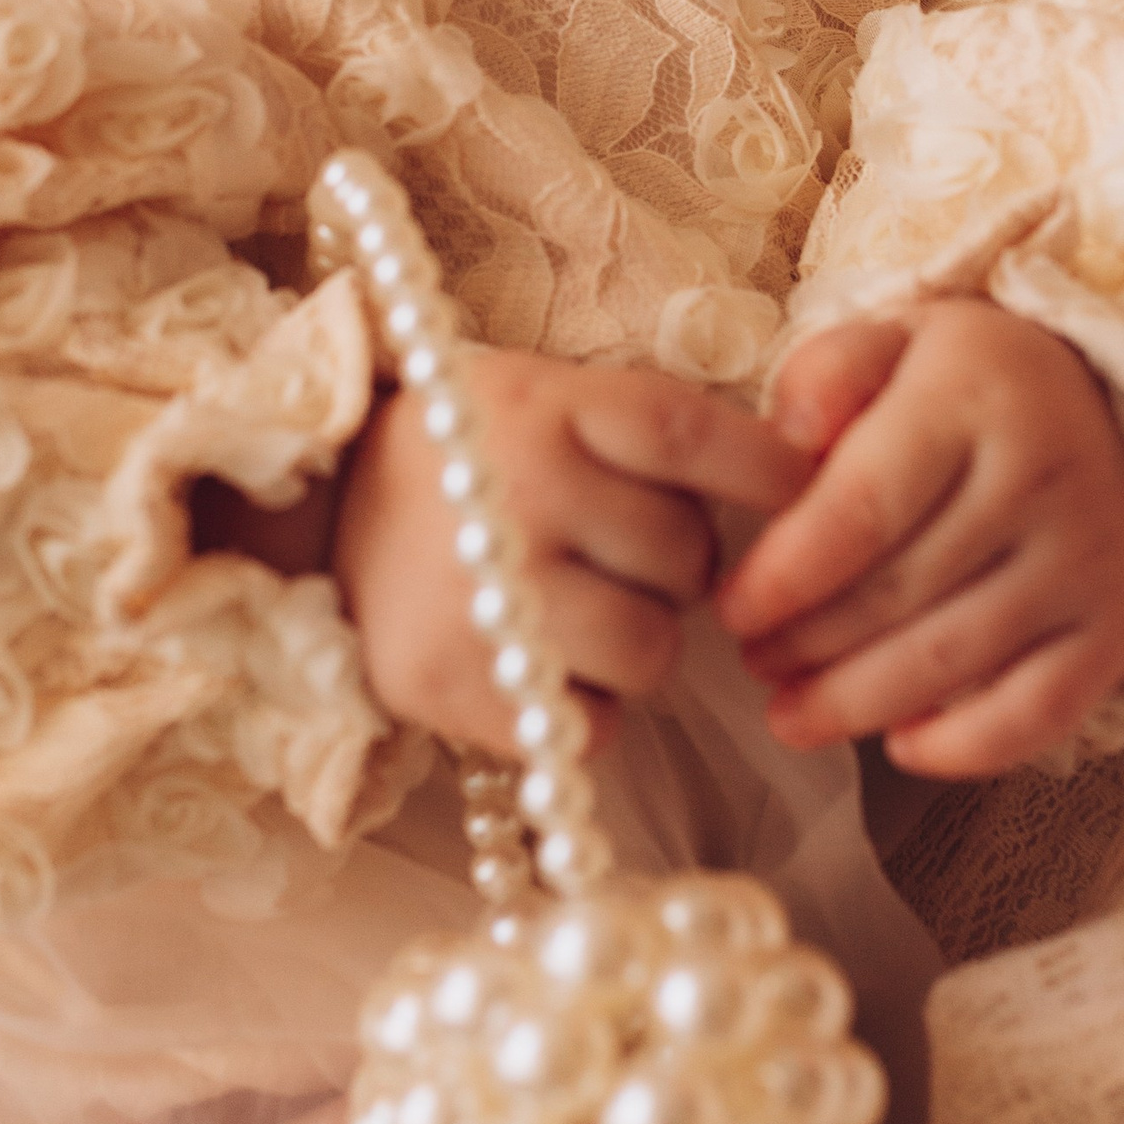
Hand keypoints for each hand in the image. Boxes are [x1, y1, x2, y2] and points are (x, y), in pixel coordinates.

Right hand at [332, 355, 809, 752]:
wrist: (319, 521)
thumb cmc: (469, 457)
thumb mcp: (546, 399)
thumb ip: (654, 429)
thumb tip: (805, 476)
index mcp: (542, 408)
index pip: (688, 437)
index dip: (766, 469)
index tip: (805, 490)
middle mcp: (514, 497)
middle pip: (687, 559)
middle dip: (679, 564)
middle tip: (619, 548)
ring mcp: (485, 602)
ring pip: (653, 652)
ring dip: (640, 639)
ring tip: (581, 608)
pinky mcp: (454, 691)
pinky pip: (594, 725)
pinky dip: (586, 706)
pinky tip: (544, 661)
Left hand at [718, 304, 1123, 775]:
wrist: (1108, 414)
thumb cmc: (966, 387)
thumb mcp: (892, 342)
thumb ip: (825, 375)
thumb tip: (782, 440)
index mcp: (975, 395)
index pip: (862, 509)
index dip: (785, 576)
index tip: (731, 610)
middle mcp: (1046, 475)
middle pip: (900, 594)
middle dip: (808, 644)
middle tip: (753, 660)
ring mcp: (1093, 556)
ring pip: (955, 661)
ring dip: (856, 703)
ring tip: (792, 713)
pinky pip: (1037, 713)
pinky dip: (961, 747)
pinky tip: (898, 744)